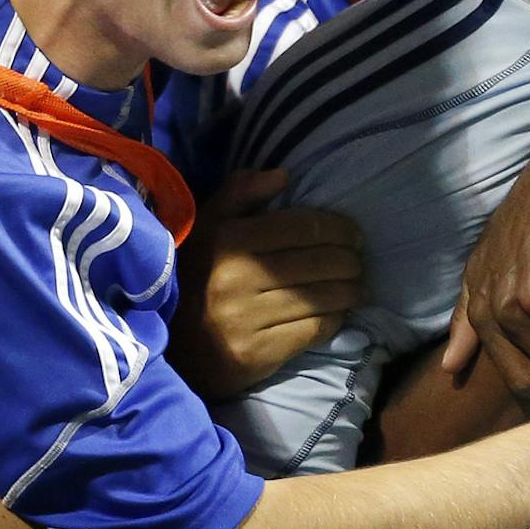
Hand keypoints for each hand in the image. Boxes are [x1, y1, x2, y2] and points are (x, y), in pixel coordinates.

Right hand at [171, 169, 364, 397]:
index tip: (353, 234)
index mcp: (226, 241)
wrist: (171, 345)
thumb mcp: (207, 226)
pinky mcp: (255, 353)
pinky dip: (335, 318)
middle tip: (358, 261)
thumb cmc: (197, 276)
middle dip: (351, 259)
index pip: (302, 227)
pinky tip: (338, 312)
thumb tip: (283, 175)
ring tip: (358, 287)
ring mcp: (245, 319)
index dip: (338, 228)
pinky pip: (313, 330)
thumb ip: (240, 192)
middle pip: (320, 262)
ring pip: (322, 297)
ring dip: (351, 290)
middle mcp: (236, 278)